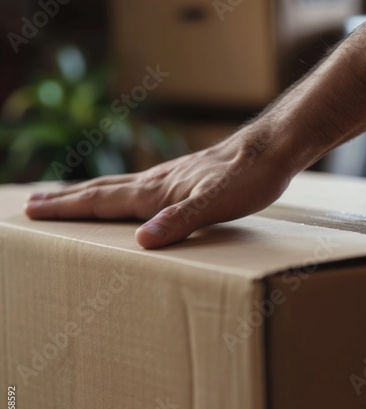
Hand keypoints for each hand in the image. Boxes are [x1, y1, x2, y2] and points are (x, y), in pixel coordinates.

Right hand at [25, 125, 292, 248]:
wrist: (271, 149)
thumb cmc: (248, 177)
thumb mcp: (216, 203)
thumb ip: (180, 220)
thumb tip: (142, 241)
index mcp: (156, 191)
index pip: (100, 200)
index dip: (66, 208)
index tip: (34, 211)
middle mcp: (155, 183)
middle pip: (100, 191)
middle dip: (64, 200)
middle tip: (33, 204)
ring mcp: (168, 179)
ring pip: (116, 188)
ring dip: (86, 194)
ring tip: (66, 199)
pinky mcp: (182, 180)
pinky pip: (137, 188)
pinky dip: (116, 194)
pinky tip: (123, 197)